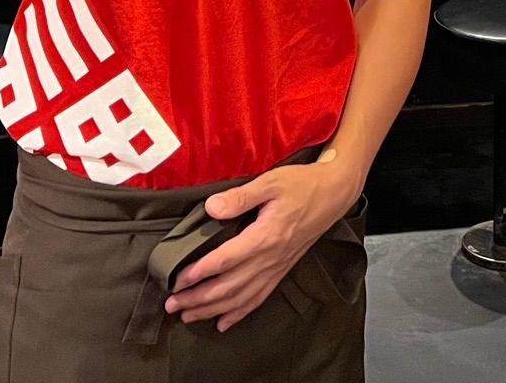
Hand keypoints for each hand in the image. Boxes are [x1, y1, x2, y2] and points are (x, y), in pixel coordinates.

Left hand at [166, 158, 359, 331]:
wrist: (333, 194)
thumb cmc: (302, 185)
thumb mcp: (270, 182)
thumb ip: (240, 197)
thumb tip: (211, 207)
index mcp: (265, 237)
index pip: (224, 261)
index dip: (198, 273)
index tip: (176, 280)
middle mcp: (270, 258)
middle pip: (228, 287)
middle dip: (198, 299)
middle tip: (172, 305)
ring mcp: (277, 267)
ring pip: (240, 298)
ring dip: (212, 310)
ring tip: (189, 316)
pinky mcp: (281, 270)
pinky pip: (258, 298)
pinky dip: (239, 313)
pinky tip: (224, 322)